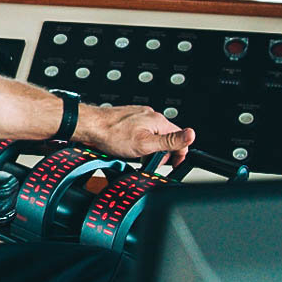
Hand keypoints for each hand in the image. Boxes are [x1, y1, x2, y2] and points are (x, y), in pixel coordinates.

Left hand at [78, 104, 195, 164]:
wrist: (90, 127)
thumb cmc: (112, 134)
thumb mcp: (145, 144)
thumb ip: (170, 141)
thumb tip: (191, 135)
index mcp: (158, 121)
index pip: (180, 138)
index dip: (178, 155)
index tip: (172, 165)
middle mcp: (151, 116)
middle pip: (167, 139)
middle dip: (160, 153)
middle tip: (148, 161)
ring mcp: (140, 117)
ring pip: (153, 137)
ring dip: (148, 149)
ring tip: (135, 155)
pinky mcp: (130, 120)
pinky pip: (141, 134)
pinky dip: (137, 144)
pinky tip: (128, 148)